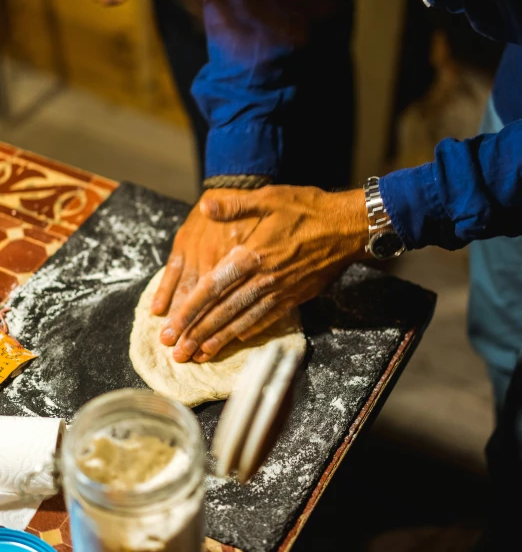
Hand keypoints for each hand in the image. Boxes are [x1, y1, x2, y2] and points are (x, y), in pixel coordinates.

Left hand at [170, 185, 369, 362]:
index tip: (173, 326)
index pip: (212, 287)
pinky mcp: (295, 296)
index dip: (190, 309)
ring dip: (219, 339)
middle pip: (223, 311)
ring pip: (243, 320)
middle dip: (198, 333)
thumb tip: (206, 206)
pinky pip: (267, 319)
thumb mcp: (270, 197)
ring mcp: (280, 291)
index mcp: (251, 255)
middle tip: (178, 352)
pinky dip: (249, 331)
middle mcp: (263, 278)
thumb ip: (236, 205)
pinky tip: (236, 340)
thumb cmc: (307, 208)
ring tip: (200, 354)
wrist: (348, 227)